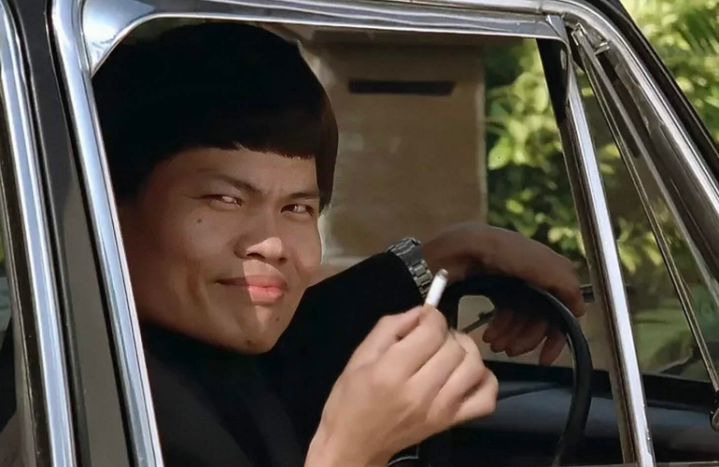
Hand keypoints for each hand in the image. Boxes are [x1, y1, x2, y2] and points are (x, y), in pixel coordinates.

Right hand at [306, 306, 496, 466]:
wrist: (355, 444)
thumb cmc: (351, 399)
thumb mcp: (360, 356)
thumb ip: (390, 327)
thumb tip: (421, 312)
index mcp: (392, 372)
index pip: (432, 332)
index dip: (432, 317)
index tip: (425, 318)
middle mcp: (420, 392)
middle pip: (454, 348)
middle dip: (445, 333)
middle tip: (431, 337)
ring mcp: (440, 410)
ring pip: (473, 367)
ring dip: (465, 351)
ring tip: (449, 351)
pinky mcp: (451, 422)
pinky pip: (486, 398)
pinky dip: (484, 381)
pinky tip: (466, 374)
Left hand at [422, 222, 583, 364]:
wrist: (464, 247)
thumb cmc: (504, 255)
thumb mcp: (543, 266)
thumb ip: (567, 287)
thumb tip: (580, 311)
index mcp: (550, 271)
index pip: (561, 311)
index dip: (555, 336)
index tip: (545, 359)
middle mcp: (534, 279)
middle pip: (538, 319)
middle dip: (526, 338)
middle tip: (511, 352)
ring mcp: (513, 284)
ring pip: (520, 319)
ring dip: (511, 336)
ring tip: (495, 345)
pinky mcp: (494, 288)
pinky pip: (503, 313)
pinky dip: (499, 327)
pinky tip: (488, 335)